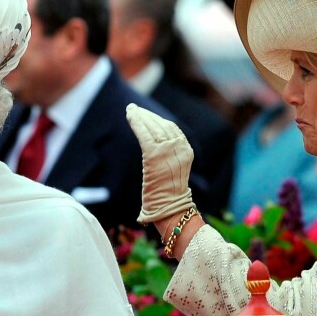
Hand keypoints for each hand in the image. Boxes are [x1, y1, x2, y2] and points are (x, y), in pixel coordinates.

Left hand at [126, 103, 194, 222]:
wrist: (170, 207)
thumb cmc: (169, 195)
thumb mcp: (174, 170)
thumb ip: (169, 155)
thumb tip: (155, 145)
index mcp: (186, 150)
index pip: (171, 127)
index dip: (157, 119)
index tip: (146, 114)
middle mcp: (179, 147)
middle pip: (161, 124)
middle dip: (147, 115)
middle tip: (134, 108)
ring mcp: (167, 151)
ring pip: (151, 127)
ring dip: (140, 116)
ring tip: (130, 110)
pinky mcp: (154, 156)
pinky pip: (143, 134)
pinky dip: (136, 123)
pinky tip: (129, 116)